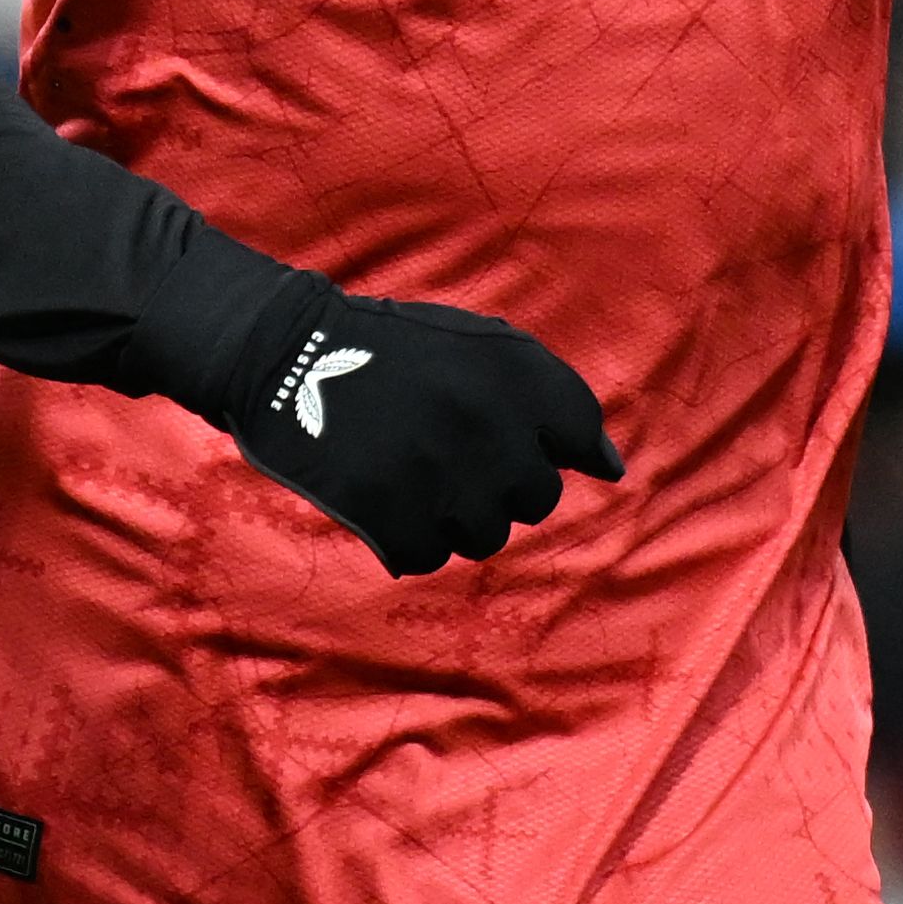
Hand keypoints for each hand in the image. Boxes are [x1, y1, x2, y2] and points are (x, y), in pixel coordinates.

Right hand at [225, 279, 624, 576]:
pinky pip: (428, 556)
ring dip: (455, 514)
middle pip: (537, 498)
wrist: (289, 354)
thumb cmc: (399, 353)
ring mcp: (439, 475)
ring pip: (486, 535)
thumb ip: (556, 401)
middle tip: (451, 452)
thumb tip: (613, 471)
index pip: (577, 432)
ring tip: (414, 470)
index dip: (543, 440)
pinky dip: (408, 537)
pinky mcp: (390, 515)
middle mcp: (488, 424)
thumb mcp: (484, 347)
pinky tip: (385, 495)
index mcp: (516, 371)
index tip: (501, 430)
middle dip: (502, 483)